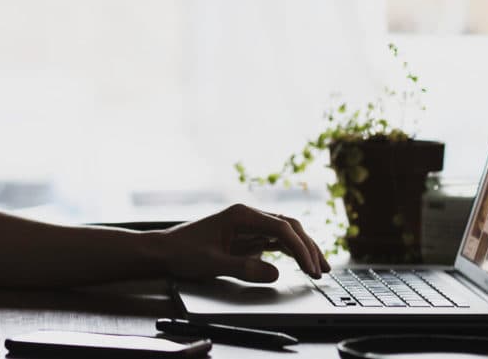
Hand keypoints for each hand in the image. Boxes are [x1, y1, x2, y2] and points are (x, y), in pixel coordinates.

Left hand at [159, 204, 329, 282]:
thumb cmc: (184, 253)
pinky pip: (275, 241)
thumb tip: (275, 272)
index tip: (310, 267)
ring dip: (303, 249)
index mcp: (241, 215)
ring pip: (285, 233)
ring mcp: (248, 226)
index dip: (300, 248)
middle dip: (308, 247)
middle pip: (288, 227)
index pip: (281, 227)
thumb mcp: (213, 263)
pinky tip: (302, 263)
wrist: (165, 251)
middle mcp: (248, 216)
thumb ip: (244, 267)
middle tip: (322, 270)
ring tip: (320, 268)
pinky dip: (291, 252)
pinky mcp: (247, 237)